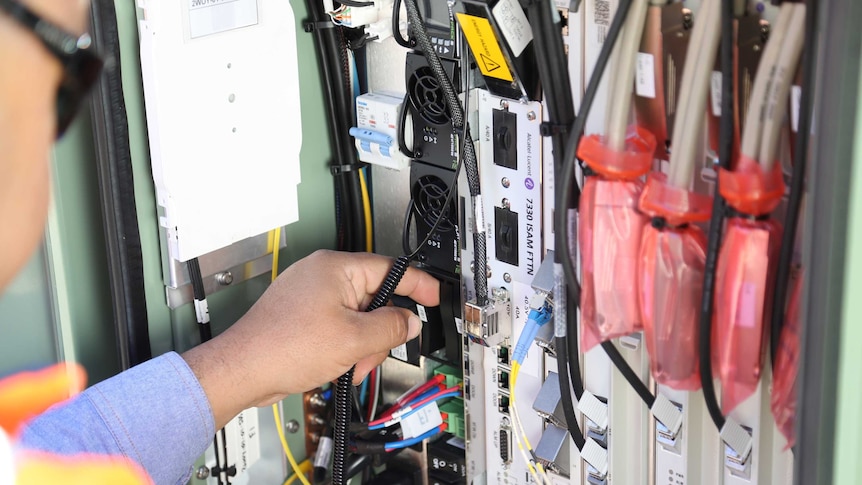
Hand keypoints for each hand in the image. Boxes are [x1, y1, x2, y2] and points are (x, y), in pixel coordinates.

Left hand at [182, 250, 439, 428]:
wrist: (243, 370)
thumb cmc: (283, 347)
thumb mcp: (354, 339)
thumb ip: (391, 327)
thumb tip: (410, 321)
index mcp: (336, 268)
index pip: (391, 269)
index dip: (418, 285)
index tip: (434, 297)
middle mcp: (322, 275)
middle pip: (375, 298)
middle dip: (379, 331)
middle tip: (372, 352)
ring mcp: (311, 295)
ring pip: (358, 317)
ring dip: (362, 345)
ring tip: (348, 364)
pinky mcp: (303, 315)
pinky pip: (339, 326)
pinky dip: (345, 346)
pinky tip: (335, 365)